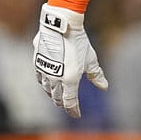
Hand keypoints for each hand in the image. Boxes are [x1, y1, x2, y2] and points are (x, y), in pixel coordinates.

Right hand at [33, 3, 107, 117]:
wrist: (60, 25)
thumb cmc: (78, 42)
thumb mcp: (91, 59)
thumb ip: (96, 75)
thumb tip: (104, 87)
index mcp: (70, 80)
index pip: (70, 102)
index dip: (74, 110)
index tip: (77, 114)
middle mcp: (55, 78)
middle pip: (57, 97)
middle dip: (63, 103)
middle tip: (67, 106)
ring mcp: (44, 71)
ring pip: (47, 89)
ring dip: (53, 94)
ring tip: (57, 96)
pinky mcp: (37, 62)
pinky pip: (40, 78)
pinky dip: (45, 84)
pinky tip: (47, 83)